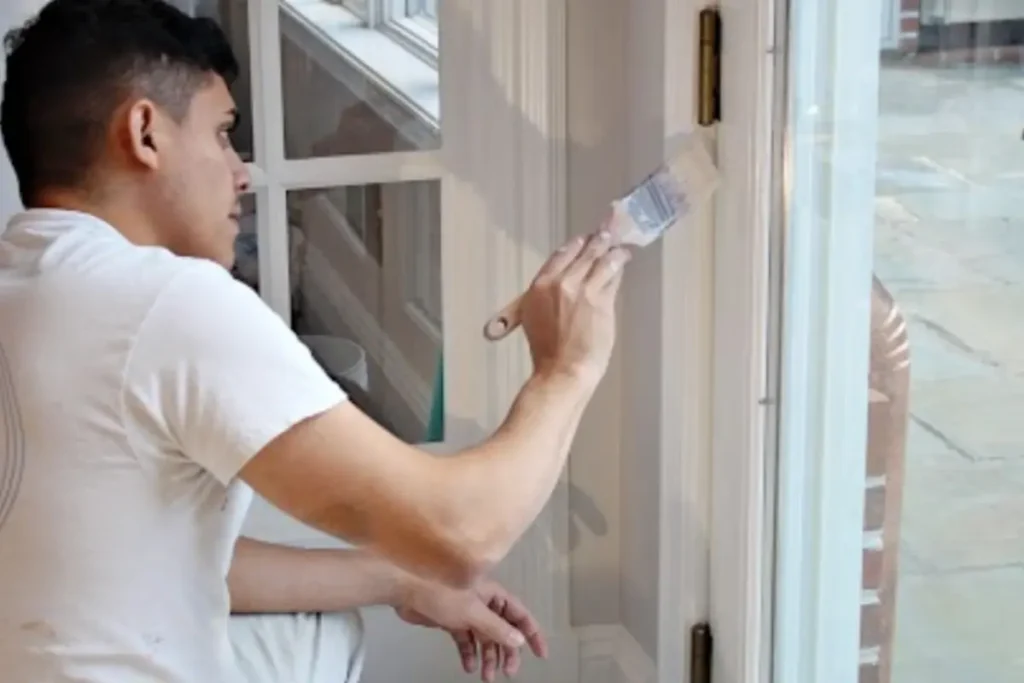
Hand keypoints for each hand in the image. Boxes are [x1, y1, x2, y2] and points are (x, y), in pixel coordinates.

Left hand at [395, 578, 547, 680]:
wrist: (406, 588)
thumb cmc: (441, 594)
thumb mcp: (473, 612)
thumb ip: (496, 628)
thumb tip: (519, 640)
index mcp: (494, 595)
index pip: (520, 615)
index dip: (532, 634)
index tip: (541, 654)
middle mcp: (484, 603)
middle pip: (503, 630)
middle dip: (507, 652)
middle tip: (508, 672)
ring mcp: (467, 612)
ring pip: (484, 638)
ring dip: (488, 657)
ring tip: (487, 677)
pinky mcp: (452, 620)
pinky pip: (466, 640)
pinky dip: (469, 653)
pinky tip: (468, 667)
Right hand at [519, 228, 630, 386]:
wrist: (563, 369)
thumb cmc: (547, 352)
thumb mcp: (534, 319)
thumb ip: (546, 298)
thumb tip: (562, 287)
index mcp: (539, 286)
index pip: (561, 256)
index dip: (575, 246)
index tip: (583, 240)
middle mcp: (560, 282)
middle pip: (583, 254)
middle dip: (597, 241)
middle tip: (607, 234)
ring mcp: (582, 290)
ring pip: (601, 261)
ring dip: (612, 251)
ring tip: (621, 247)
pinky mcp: (602, 300)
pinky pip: (612, 277)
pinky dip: (619, 267)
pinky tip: (624, 262)